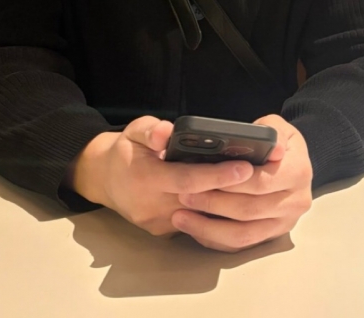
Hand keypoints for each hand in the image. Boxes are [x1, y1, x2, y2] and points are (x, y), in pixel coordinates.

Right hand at [71, 116, 253, 236]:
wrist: (104, 179)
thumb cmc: (125, 150)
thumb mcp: (134, 131)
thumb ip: (151, 131)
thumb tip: (167, 132)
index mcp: (145, 178)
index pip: (188, 179)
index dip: (217, 175)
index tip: (245, 167)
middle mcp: (152, 205)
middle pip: (200, 199)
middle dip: (230, 188)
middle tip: (259, 173)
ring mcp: (158, 223)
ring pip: (199, 214)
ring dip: (224, 200)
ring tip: (249, 184)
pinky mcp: (163, 232)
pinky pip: (193, 221)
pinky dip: (210, 208)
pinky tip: (227, 195)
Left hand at [172, 115, 312, 251]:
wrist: (293, 163)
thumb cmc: (278, 141)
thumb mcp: (277, 126)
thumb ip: (271, 131)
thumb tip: (273, 148)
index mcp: (298, 172)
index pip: (260, 182)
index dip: (229, 183)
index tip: (201, 179)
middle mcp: (295, 202)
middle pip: (248, 210)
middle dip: (212, 204)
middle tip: (183, 195)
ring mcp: (284, 223)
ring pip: (243, 235)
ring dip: (208, 228)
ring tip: (181, 216)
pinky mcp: (271, 236)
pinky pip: (240, 245)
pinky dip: (215, 238)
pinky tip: (194, 228)